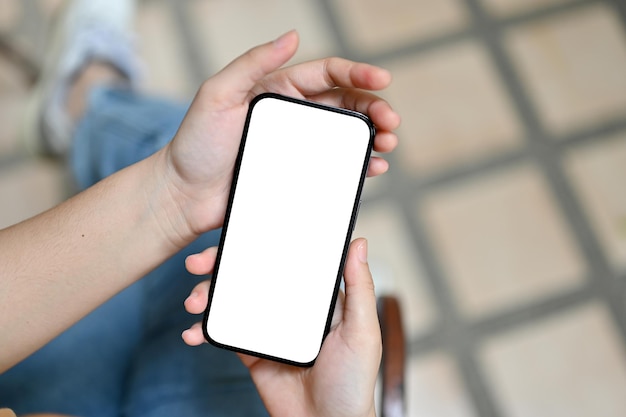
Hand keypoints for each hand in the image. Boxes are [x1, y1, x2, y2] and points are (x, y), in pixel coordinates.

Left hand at [159, 30, 399, 245]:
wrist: (183, 195)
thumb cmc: (195, 144)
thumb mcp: (217, 94)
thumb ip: (253, 63)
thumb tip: (292, 35)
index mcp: (278, 89)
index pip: (327, 73)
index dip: (358, 73)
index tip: (383, 79)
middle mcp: (293, 115)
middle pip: (346, 103)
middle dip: (374, 107)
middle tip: (391, 121)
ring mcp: (298, 146)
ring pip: (346, 134)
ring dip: (373, 135)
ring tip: (388, 143)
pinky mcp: (299, 174)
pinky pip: (335, 165)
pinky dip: (359, 163)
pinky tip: (374, 165)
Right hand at [183, 238, 380, 416]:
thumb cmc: (353, 381)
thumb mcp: (362, 329)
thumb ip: (359, 287)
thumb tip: (358, 243)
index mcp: (314, 297)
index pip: (284, 260)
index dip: (259, 244)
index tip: (235, 233)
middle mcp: (289, 307)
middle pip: (251, 275)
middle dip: (220, 265)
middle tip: (199, 263)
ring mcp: (268, 328)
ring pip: (232, 301)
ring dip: (207, 295)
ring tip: (193, 302)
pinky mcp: (251, 352)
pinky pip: (224, 333)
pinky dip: (204, 330)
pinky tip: (193, 332)